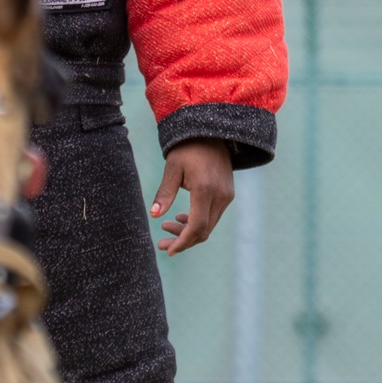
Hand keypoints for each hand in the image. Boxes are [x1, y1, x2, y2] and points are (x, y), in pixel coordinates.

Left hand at [150, 139, 233, 254]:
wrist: (211, 132)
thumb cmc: (187, 148)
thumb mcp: (172, 167)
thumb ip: (164, 192)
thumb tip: (153, 215)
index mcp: (205, 189)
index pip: (197, 226)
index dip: (183, 241)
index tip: (168, 250)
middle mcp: (220, 196)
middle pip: (204, 230)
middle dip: (183, 240)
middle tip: (162, 242)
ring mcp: (227, 196)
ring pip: (209, 225)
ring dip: (189, 231)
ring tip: (166, 227)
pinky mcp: (228, 194)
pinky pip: (213, 216)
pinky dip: (198, 222)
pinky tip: (181, 218)